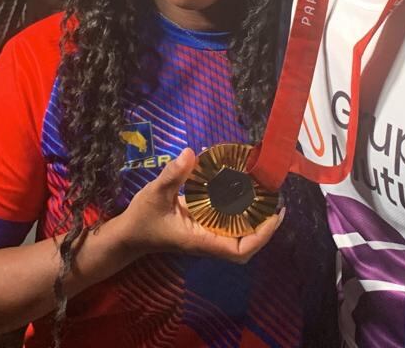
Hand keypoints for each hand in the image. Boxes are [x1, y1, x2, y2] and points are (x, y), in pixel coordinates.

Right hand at [114, 149, 284, 264]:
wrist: (129, 235)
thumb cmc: (142, 218)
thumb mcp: (154, 193)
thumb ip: (173, 175)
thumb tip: (191, 153)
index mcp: (200, 240)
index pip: (239, 250)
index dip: (261, 237)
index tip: (273, 215)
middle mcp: (208, 241)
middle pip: (246, 244)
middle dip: (264, 226)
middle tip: (275, 199)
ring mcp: (206, 237)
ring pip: (239, 235)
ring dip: (255, 218)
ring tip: (267, 193)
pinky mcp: (203, 228)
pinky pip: (229, 225)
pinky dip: (240, 212)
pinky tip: (245, 192)